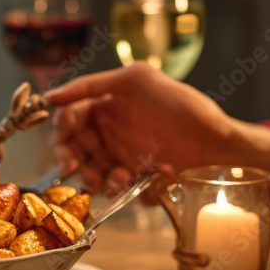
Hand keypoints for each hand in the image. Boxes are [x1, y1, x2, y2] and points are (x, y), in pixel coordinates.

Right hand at [45, 62, 269, 197]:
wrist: (218, 146)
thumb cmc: (184, 107)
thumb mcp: (138, 79)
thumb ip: (92, 84)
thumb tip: (50, 97)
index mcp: (106, 105)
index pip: (69, 118)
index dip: (61, 130)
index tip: (64, 140)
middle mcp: (109, 132)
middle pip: (73, 148)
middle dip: (72, 159)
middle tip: (75, 170)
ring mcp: (121, 157)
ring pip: (90, 172)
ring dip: (96, 177)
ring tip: (118, 178)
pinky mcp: (133, 180)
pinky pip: (115, 189)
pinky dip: (122, 188)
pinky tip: (141, 179)